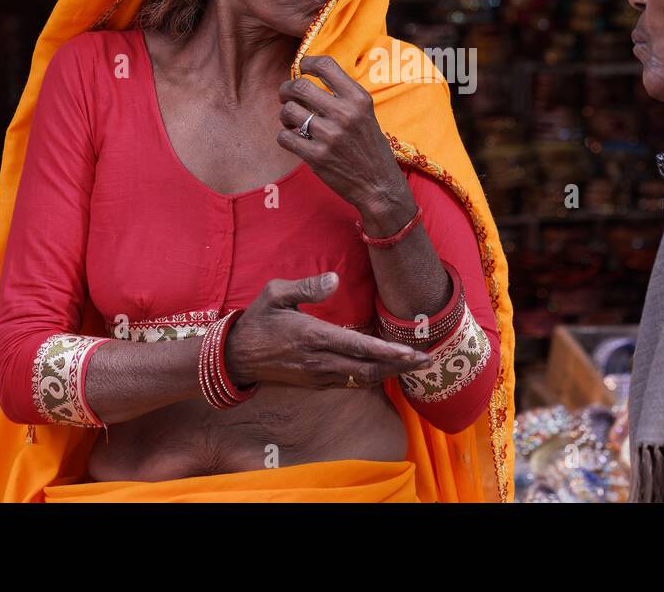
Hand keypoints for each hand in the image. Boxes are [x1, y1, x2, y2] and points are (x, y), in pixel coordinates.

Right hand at [224, 273, 432, 388]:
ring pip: (361, 379)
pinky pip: (349, 383)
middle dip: (400, 366)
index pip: (358, 347)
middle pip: (368, 369)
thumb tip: (333, 280)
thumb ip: (306, 286)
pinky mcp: (316, 383)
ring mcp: (318, 376)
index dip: (387, 352)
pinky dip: (371, 377)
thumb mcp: (274, 293)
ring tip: (414, 365)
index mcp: (313, 336)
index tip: (411, 352)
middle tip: (428, 360)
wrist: (236, 357)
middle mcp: (319, 361)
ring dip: (390, 373)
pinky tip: (386, 370)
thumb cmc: (257, 321)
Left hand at [277, 55, 408, 214]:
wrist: (379, 185)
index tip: (301, 68)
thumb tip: (308, 77)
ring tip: (291, 120)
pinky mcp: (317, 156)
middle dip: (287, 89)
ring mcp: (330, 136)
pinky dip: (285, 136)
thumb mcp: (365, 114)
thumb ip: (343, 96)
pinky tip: (294, 138)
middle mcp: (345, 114)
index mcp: (358, 99)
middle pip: (300, 86)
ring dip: (285, 114)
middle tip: (287, 95)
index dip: (307, 62)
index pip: (325, 65)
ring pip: (289, 111)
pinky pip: (285, 137)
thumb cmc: (370, 148)